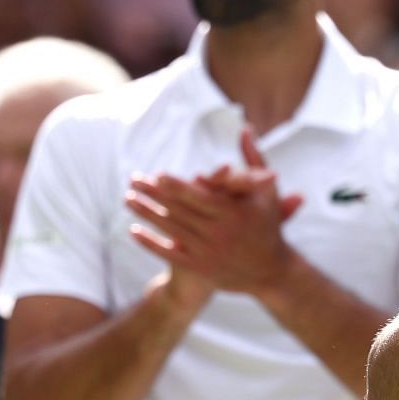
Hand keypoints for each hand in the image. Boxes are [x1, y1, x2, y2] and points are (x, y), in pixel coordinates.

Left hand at [124, 130, 304, 294]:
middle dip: (153, 194)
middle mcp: (219, 233)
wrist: (271, 272)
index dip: (177, 186)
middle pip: (179, 211)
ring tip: (127, 198)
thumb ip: (254, 158)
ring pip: (170, 230)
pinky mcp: (200, 268)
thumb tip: (246, 127)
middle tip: (133, 179)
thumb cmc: (268, 224)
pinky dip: (150, 242)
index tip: (156, 175)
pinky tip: (133, 230)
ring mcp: (208, 253)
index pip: (199, 197)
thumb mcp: (267, 190)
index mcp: (234, 213)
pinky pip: (169, 253)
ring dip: (146, 213)